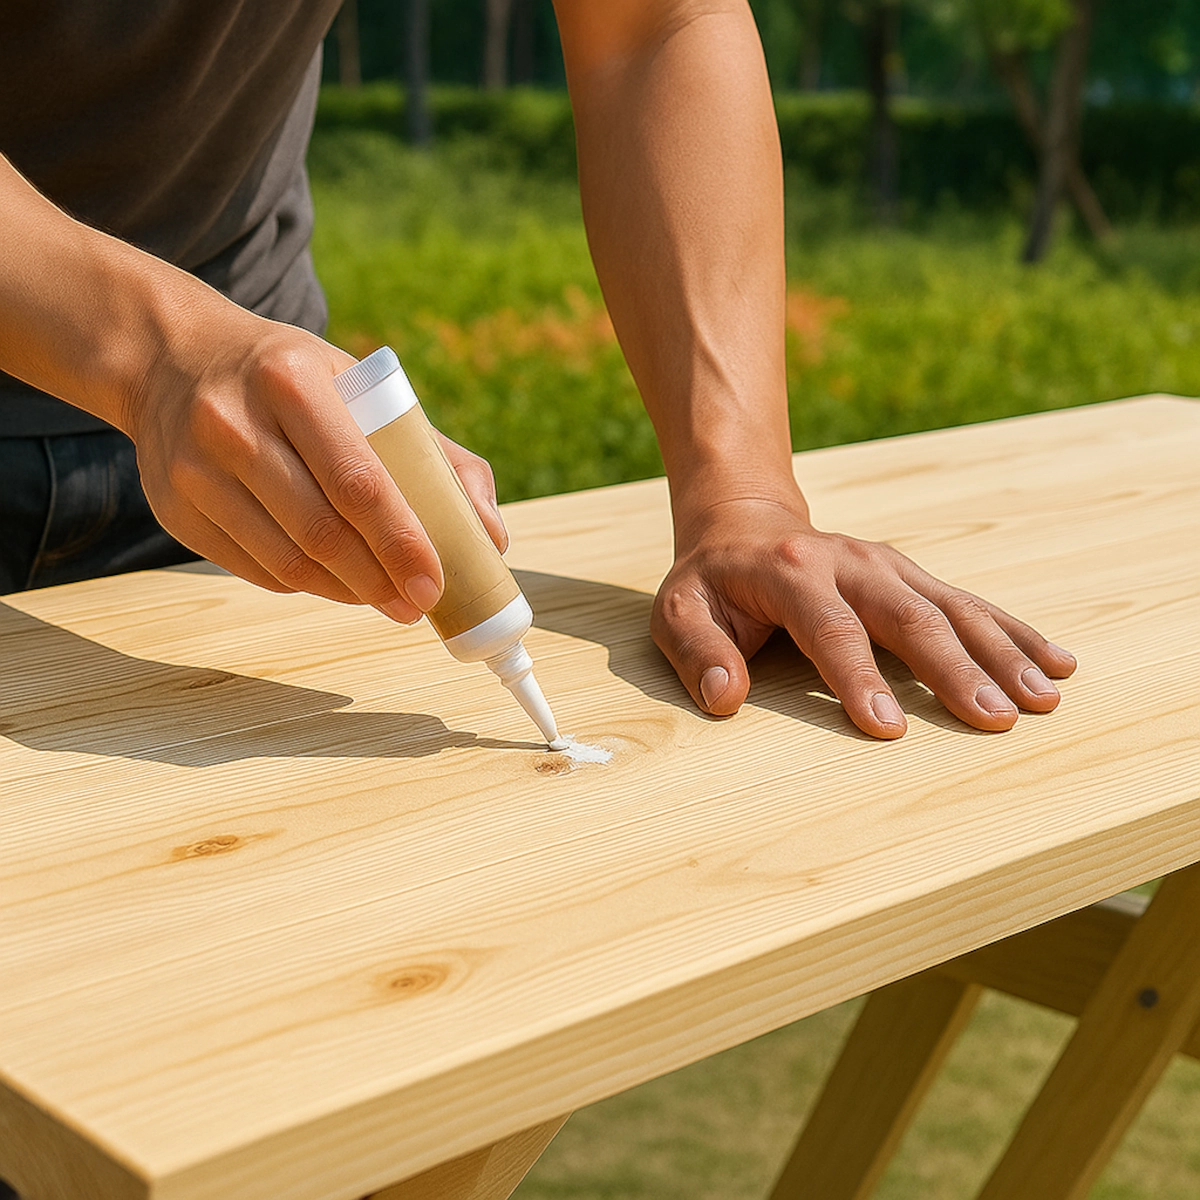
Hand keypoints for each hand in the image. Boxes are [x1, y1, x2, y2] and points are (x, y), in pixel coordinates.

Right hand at [126, 310, 505, 621]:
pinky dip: (306, 585)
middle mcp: (233, 423)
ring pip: (286, 562)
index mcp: (292, 381)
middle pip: (322, 531)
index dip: (401, 543)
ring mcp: (194, 470)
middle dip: (380, 581)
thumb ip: (435, 456)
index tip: (435, 583)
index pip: (358, 482)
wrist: (174, 360)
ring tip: (384, 599)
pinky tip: (336, 582)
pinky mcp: (175, 509)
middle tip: (416, 605)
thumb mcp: (360, 388)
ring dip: (347, 593)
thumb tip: (492, 534)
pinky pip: (256, 570)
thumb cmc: (293, 380)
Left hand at [652, 491, 1076, 737]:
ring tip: (1042, 701)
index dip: (857, 678)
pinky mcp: (912, 575)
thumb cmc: (711, 582)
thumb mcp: (679, 611)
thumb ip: (699, 653)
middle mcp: (850, 562)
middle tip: (993, 721)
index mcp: (790, 572)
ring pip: (953, 608)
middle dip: (954, 671)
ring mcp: (888, 566)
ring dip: (1001, 654)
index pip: (830, 628)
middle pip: (909, 617)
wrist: (744, 524)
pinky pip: (969, 604)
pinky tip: (1056, 663)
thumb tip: (725, 698)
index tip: (886, 729)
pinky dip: (1015, 633)